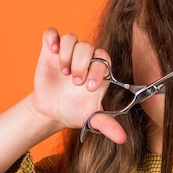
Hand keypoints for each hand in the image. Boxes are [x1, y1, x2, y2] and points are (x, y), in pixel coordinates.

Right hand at [31, 28, 126, 142]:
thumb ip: (106, 125)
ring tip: (64, 72)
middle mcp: (85, 59)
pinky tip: (50, 50)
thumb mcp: (90, 118)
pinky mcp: (49, 51)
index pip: (104, 59)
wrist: (52, 111)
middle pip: (88, 47)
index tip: (89, 87)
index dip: (98, 69)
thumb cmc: (75, 111)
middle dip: (82, 64)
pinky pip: (51, 33)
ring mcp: (67, 54)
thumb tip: (122, 139)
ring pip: (72, 39)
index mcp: (98, 72)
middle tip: (75, 82)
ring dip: (67, 54)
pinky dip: (51, 38)